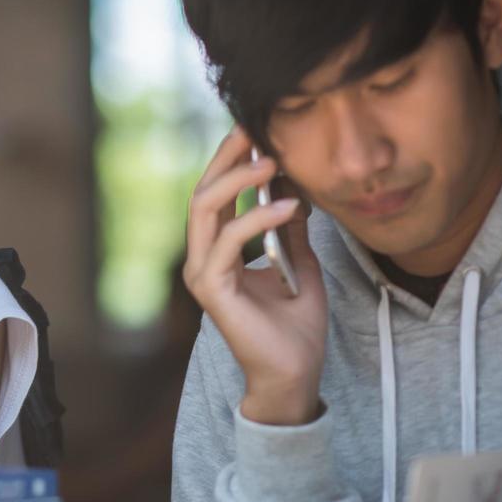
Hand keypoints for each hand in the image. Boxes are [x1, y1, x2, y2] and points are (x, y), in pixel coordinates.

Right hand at [184, 125, 327, 424]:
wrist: (296, 373)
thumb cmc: (295, 325)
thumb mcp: (299, 262)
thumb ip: (289, 227)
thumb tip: (295, 186)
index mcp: (218, 250)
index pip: (216, 193)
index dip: (232, 158)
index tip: (258, 128)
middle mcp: (202, 258)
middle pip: (203, 192)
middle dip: (228, 156)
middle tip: (257, 129)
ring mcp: (203, 273)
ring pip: (205, 210)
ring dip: (239, 179)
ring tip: (274, 160)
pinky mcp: (213, 290)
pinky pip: (229, 242)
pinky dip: (259, 219)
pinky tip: (291, 207)